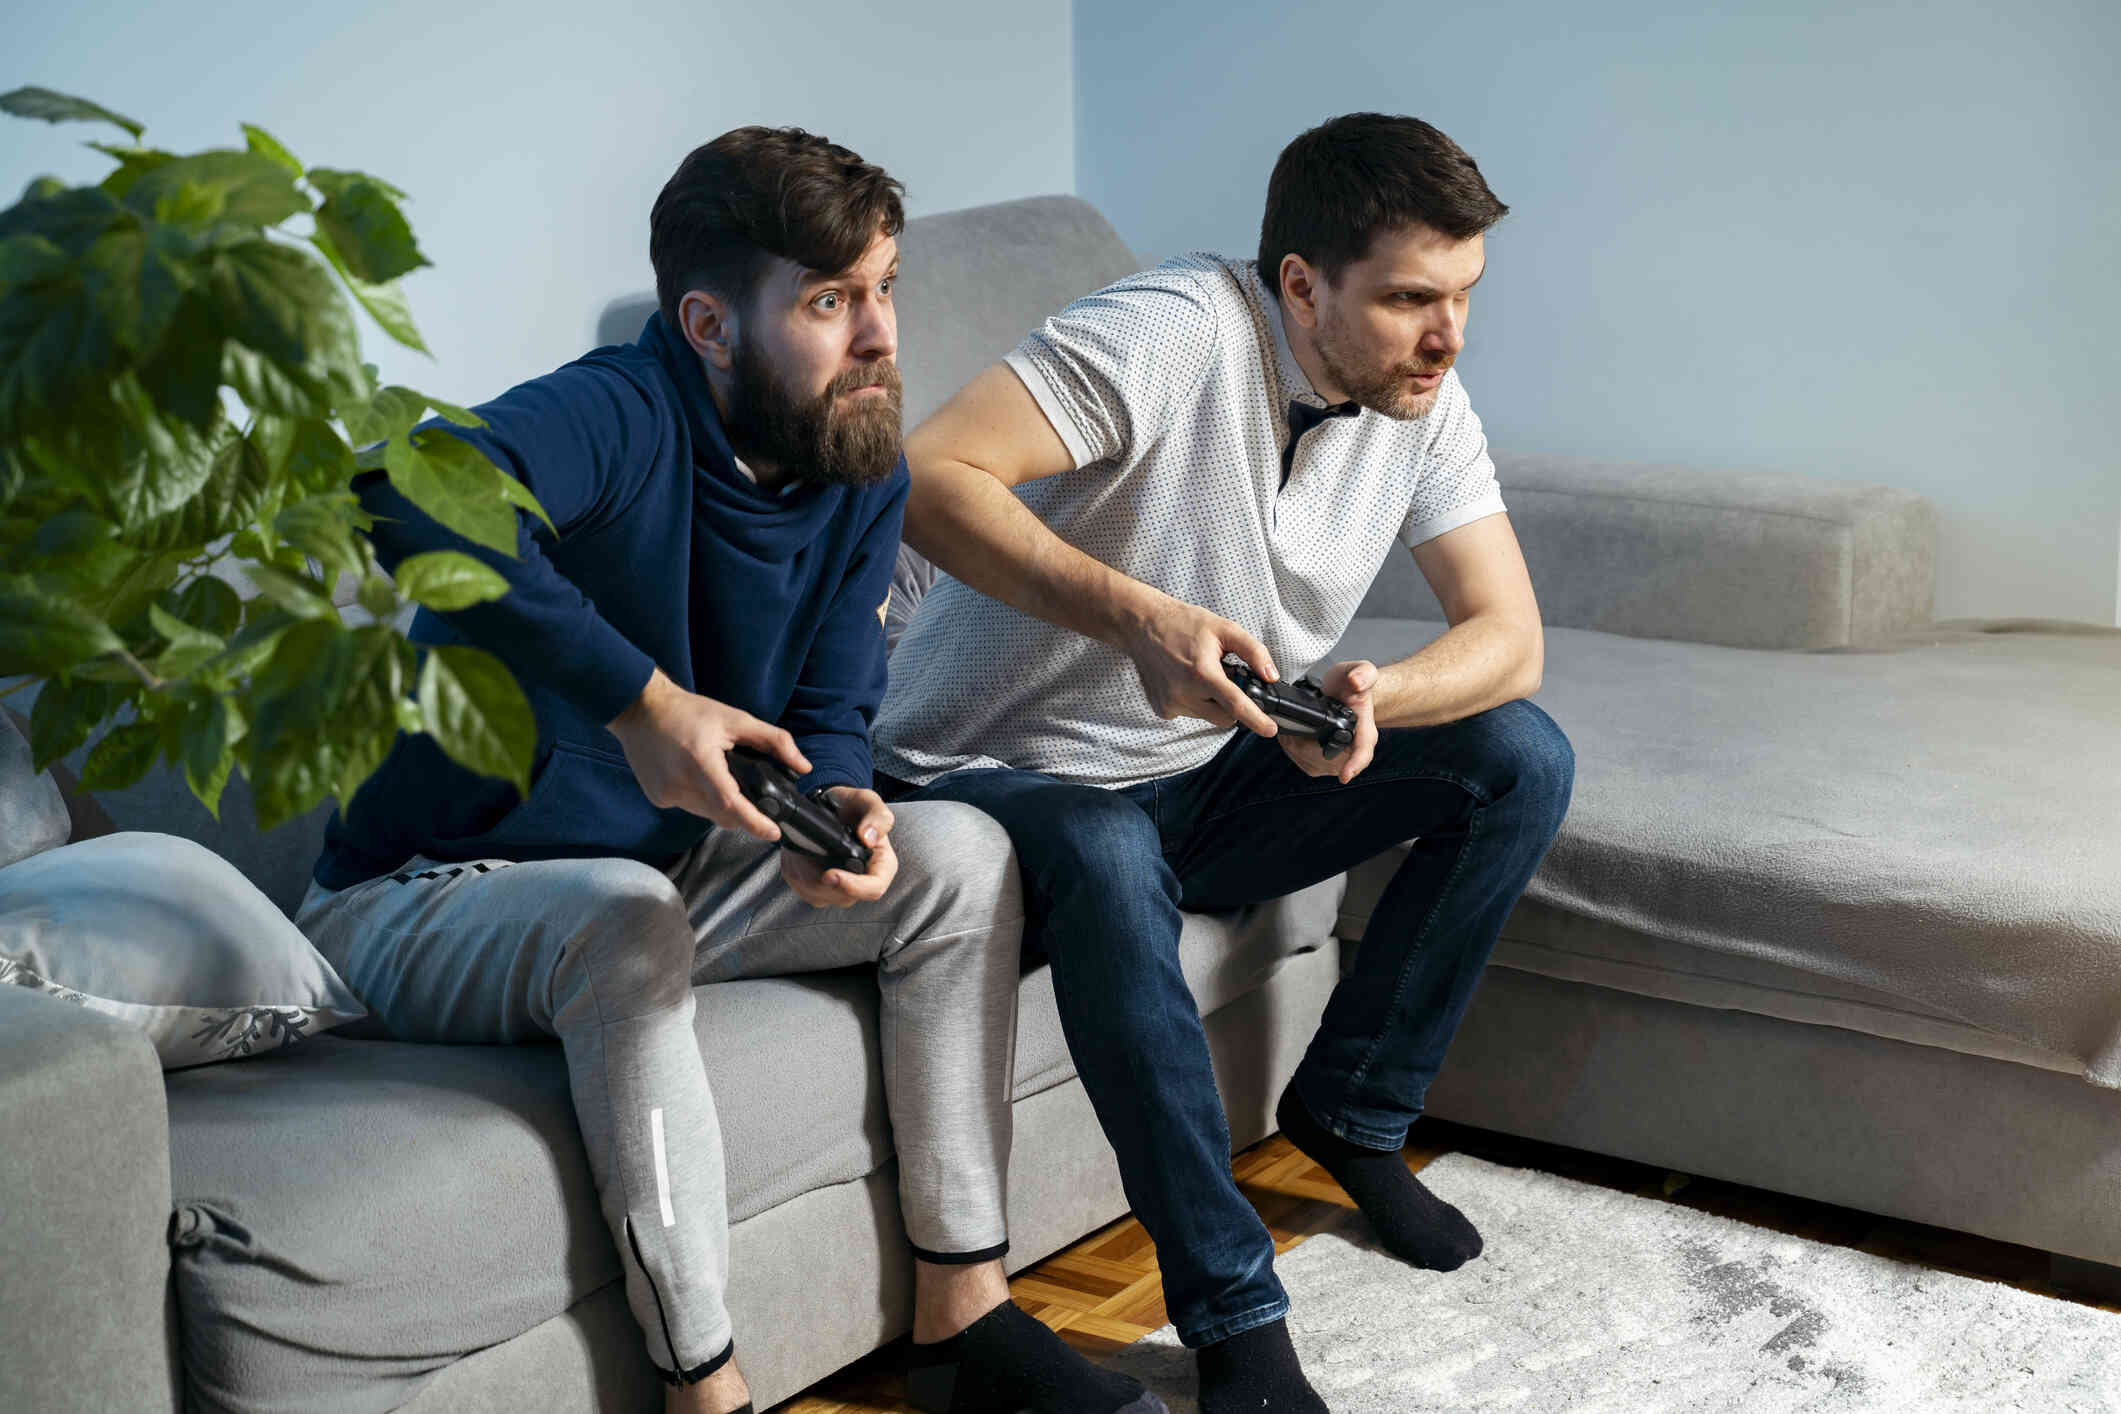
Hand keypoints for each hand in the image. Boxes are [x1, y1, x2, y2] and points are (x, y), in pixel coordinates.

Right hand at [606, 668, 811, 841]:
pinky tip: (698, 778)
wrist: (640, 710)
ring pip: (706, 814)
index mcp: (700, 762)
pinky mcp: (658, 798)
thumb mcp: (736, 719)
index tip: (773, 833)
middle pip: (722, 814)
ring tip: (723, 779)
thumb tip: (803, 767)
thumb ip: (774, 741)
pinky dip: (702, 800)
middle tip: (754, 798)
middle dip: (742, 812)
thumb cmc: (689, 712)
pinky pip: (690, 807)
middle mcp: (680, 783)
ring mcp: (666, 794)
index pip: (731, 804)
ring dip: (721, 806)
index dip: (754, 823)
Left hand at [780, 787, 898, 907]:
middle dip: (818, 876)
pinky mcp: (819, 891)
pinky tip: (799, 855)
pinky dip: (796, 872)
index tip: (830, 874)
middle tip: (807, 850)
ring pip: (818, 895)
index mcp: (882, 865)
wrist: (831, 807)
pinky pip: (803, 890)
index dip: (853, 886)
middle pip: (841, 895)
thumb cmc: (852, 807)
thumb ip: (877, 817)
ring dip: (804, 872)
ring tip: (803, 848)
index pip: (873, 888)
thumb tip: (869, 838)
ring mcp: (841, 889)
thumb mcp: (868, 801)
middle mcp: (863, 881)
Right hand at [1117, 591, 1280, 736]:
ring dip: (1211, 701)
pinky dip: (1194, 702)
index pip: (1235, 704)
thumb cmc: (1183, 623)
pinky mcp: (1162, 709)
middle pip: (1224, 717)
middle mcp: (1184, 693)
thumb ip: (1253, 652)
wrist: (1142, 625)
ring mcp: (1170, 704)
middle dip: (1231, 704)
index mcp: (1202, 672)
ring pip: (1207, 716)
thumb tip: (1271, 676)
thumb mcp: (1224, 629)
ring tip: (1198, 673)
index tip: (1270, 730)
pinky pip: (1190, 713)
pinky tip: (1184, 680)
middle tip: (1223, 677)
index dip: (1256, 720)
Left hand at [1278, 660, 1378, 783]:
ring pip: (1315, 765)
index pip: (1363, 751)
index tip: (1345, 776)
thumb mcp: (1362, 670)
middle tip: (1291, 731)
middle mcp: (1353, 747)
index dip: (1355, 765)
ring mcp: (1339, 757)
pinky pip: (1307, 765)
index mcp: (1365, 730)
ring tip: (1290, 730)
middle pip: (1330, 763)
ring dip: (1297, 750)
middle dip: (1306, 749)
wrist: (1347, 691)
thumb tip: (1356, 682)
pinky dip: (1294, 751)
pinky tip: (1290, 736)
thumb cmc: (1353, 685)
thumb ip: (1362, 673)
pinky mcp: (1324, 761)